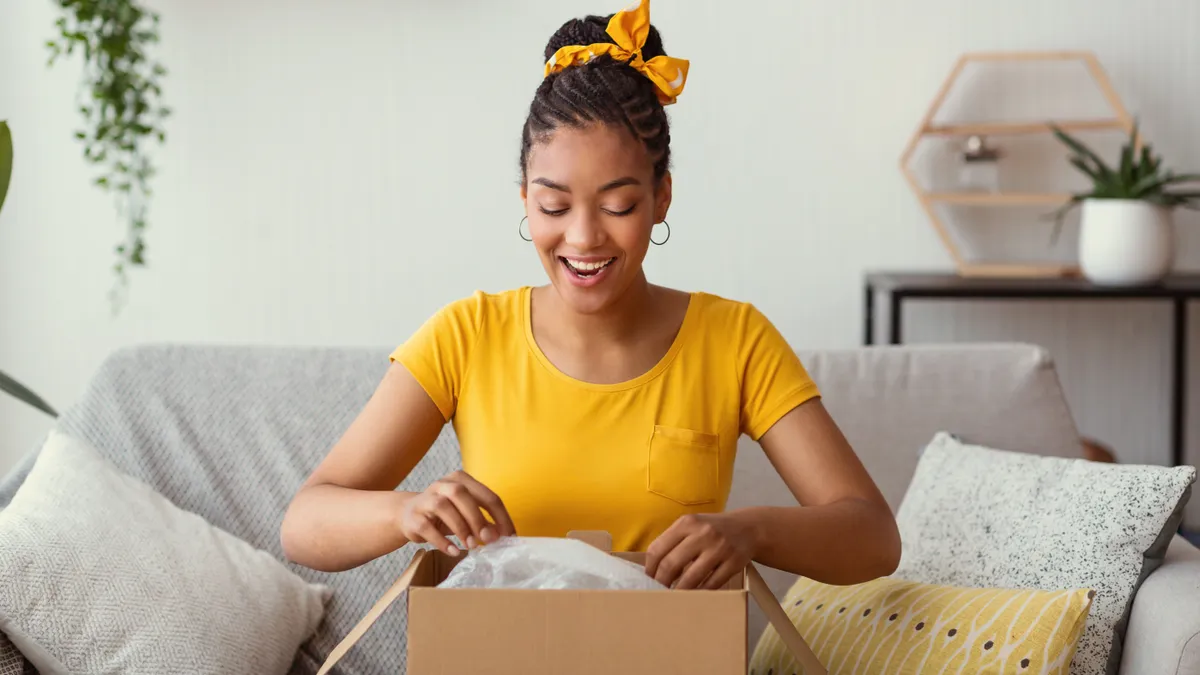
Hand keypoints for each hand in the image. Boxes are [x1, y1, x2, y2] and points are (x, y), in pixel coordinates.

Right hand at [398, 470, 515, 556]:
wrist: (407, 514)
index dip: (500, 516)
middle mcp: (442, 484)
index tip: (509, 536)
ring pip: (443, 507)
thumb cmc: (443, 514)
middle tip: (488, 540)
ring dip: (461, 528)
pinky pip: (427, 528)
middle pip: (461, 494)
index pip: (486, 495)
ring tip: (471, 546)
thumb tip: (501, 535)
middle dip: (478, 518)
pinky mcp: (413, 516)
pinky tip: (454, 551)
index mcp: (460, 480)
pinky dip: (442, 542)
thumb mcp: (466, 514)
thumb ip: (483, 521)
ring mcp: (425, 498)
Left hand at [644, 513, 757, 589]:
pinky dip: (700, 592)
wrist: (748, 528)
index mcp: (687, 523)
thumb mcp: (691, 526)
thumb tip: (652, 570)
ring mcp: (720, 548)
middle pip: (671, 564)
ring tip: (674, 597)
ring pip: (691, 578)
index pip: (658, 549)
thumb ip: (672, 542)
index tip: (648, 580)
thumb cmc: (711, 530)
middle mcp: (703, 533)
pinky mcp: (734, 563)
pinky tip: (695, 594)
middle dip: (661, 583)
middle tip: (658, 593)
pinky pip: (712, 584)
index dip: (650, 568)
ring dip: (679, 591)